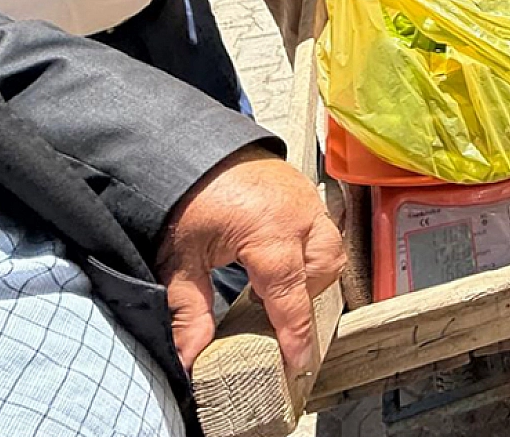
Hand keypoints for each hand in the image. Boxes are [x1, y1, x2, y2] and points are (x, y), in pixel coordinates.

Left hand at [156, 146, 344, 375]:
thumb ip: (189, 309)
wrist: (188, 145)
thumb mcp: (180, 257)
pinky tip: (280, 257)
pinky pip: (321, 228)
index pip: (290, 296)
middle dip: (303, 297)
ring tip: (276, 284)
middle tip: (273, 314)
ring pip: (329, 249)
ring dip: (309, 273)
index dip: (295, 334)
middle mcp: (298, 214)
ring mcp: (306, 199)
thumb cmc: (185, 195)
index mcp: (269, 232)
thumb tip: (190, 357)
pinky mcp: (303, 190)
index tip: (298, 363)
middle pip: (322, 271)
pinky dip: (308, 249)